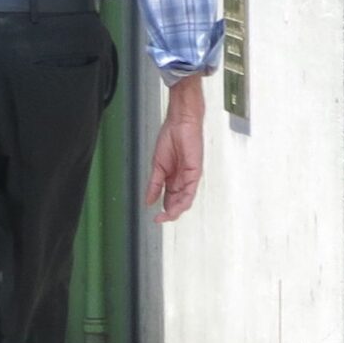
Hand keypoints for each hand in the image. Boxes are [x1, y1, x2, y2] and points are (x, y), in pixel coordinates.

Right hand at [144, 75, 206, 221]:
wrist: (180, 123)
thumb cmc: (171, 137)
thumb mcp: (157, 164)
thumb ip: (154, 184)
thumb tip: (148, 200)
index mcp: (173, 177)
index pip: (169, 198)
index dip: (163, 208)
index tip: (154, 217)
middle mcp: (183, 179)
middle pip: (178, 202)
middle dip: (170, 212)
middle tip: (159, 219)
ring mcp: (190, 176)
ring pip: (185, 199)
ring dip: (176, 209)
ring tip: (166, 215)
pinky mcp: (195, 172)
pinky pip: (190, 190)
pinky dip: (183, 199)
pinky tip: (176, 205)